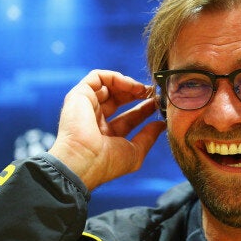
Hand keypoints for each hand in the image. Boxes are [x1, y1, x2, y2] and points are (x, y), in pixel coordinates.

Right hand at [48, 69, 165, 189]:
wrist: (83, 161)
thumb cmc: (107, 162)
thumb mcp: (135, 152)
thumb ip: (149, 136)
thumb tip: (162, 125)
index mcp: (106, 135)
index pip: (128, 117)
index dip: (144, 109)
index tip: (158, 104)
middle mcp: (95, 119)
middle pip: (119, 99)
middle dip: (137, 93)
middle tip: (153, 93)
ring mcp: (86, 106)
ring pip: (109, 86)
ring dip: (129, 84)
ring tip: (144, 90)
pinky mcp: (79, 95)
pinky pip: (97, 77)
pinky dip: (116, 77)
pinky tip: (131, 86)